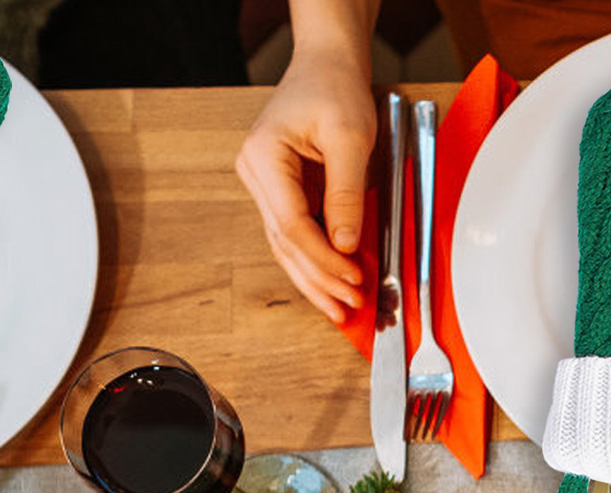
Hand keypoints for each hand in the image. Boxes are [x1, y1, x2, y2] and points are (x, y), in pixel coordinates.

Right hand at [236, 47, 375, 323]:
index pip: (291, 225)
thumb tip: (345, 245)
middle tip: (348, 307)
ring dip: (315, 280)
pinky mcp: (284, 194)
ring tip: (340, 309)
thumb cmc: (335, 87)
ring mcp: (267, 187)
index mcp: (264, 158)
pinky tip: (332, 284)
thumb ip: (347, 192)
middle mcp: (257, 176)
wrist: (327, 64)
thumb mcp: (350, 136)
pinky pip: (298, 236)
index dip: (323, 258)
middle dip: (318, 280)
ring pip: (288, 248)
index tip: (353, 278)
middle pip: (285, 244)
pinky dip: (316, 262)